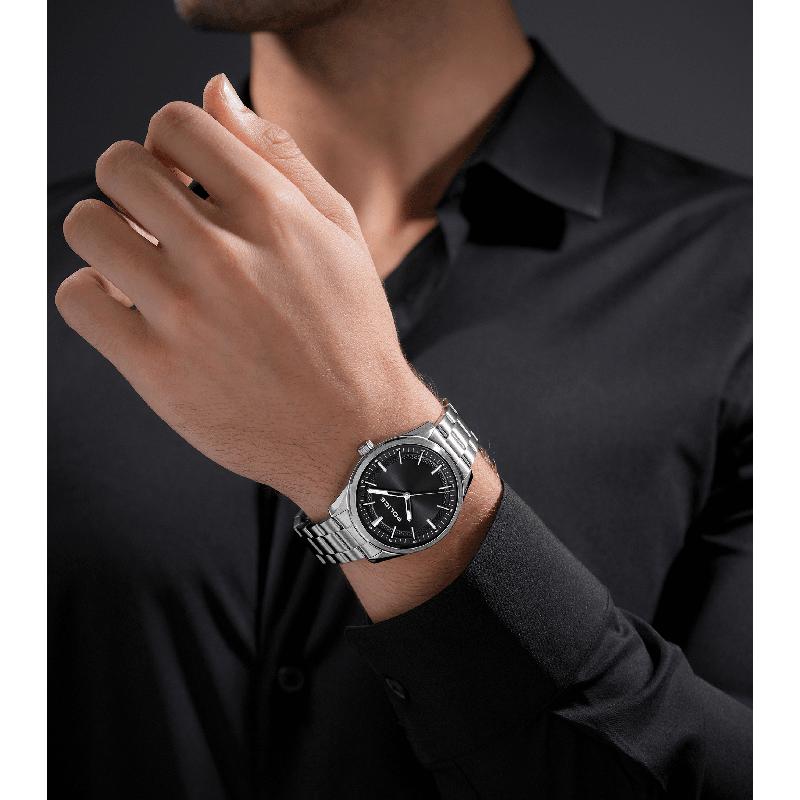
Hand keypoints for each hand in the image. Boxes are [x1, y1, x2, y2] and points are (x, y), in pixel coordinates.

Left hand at [55, 74, 440, 519]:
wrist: (354, 434)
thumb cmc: (350, 332)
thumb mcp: (338, 232)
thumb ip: (278, 155)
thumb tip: (214, 90)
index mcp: (272, 212)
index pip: (176, 123)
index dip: (169, 142)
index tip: (182, 176)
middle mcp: (224, 254)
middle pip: (118, 166)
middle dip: (131, 182)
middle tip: (156, 219)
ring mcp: (184, 313)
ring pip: (86, 226)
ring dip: (104, 234)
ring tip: (139, 262)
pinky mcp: (156, 368)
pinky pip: (77, 300)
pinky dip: (93, 296)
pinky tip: (130, 309)